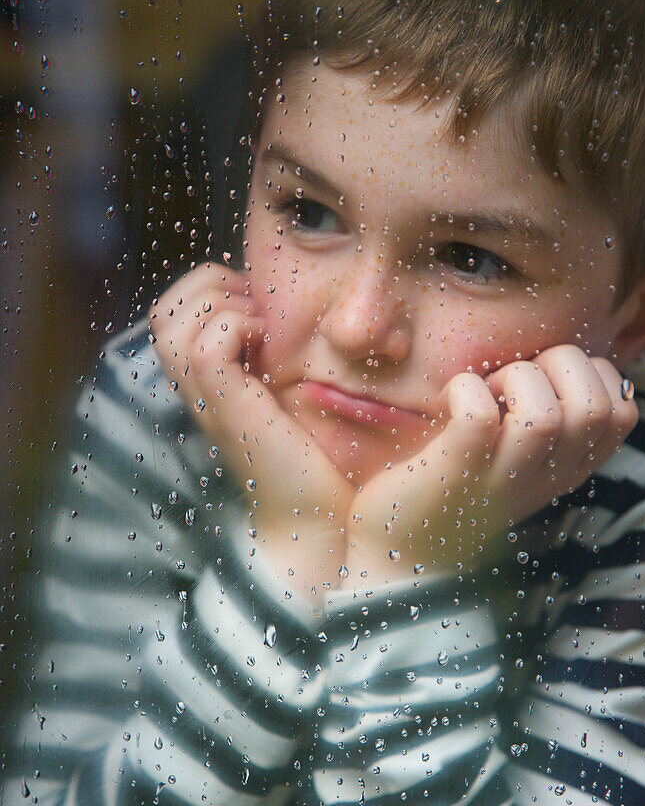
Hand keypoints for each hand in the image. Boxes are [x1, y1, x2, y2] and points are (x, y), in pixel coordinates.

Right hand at [149, 263, 354, 598]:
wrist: (319, 518)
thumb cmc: (315, 459)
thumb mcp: (289, 392)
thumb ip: (273, 356)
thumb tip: (279, 307)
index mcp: (208, 381)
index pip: (171, 310)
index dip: (208, 287)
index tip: (258, 304)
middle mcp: (197, 389)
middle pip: (163, 310)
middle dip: (210, 286)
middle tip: (260, 311)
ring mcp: (207, 400)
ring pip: (172, 321)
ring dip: (221, 304)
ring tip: (262, 327)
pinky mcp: (227, 410)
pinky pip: (205, 347)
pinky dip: (235, 328)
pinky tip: (267, 347)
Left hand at [343, 345, 637, 585]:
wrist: (399, 551)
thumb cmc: (455, 483)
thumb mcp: (517, 453)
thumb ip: (546, 415)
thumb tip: (558, 356)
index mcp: (567, 468)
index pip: (622, 411)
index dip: (590, 374)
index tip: (547, 379)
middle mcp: (546, 478)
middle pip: (599, 407)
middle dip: (560, 365)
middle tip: (514, 380)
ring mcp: (503, 479)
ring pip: (547, 415)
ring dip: (516, 378)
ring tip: (485, 390)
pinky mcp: (456, 472)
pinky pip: (479, 415)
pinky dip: (464, 389)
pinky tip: (448, 400)